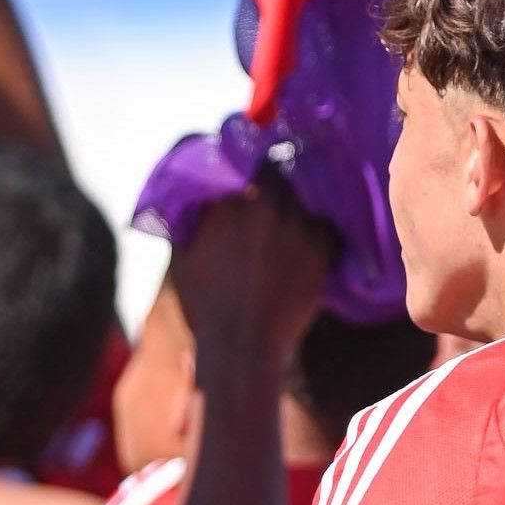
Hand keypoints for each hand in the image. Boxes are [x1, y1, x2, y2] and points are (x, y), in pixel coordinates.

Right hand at [169, 182, 331, 368]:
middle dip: (272, 184)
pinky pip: (323, 226)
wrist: (242, 344)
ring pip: (302, 201)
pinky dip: (313, 231)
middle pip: (278, 176)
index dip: (246, 167)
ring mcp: (299, 227)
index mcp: (228, 202)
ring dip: (293, 208)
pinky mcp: (323, 249)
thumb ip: (193, 218)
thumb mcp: (181, 255)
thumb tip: (199, 195)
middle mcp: (267, 206)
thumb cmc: (203, 301)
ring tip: (283, 226)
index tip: (245, 172)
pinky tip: (300, 246)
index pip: (245, 160)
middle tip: (265, 198)